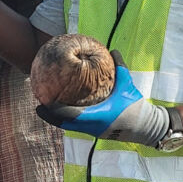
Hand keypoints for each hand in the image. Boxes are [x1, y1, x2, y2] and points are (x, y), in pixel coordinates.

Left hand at [36, 52, 171, 146]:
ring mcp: (93, 131)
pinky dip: (68, 119)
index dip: (55, 111)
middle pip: (65, 124)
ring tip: (46, 108)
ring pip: (69, 126)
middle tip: (38, 106)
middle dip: (50, 117)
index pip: (71, 116)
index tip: (45, 102)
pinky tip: (63, 110)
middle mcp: (92, 127)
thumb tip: (112, 49)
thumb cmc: (135, 106)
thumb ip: (119, 66)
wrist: (144, 127)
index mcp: (97, 117)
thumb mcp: (127, 84)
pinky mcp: (96, 132)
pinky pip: (77, 126)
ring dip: (57, 119)